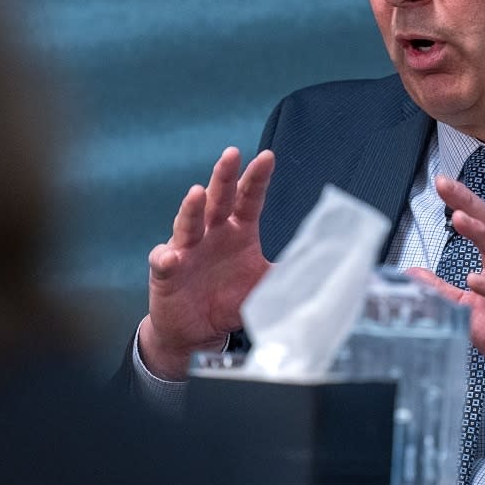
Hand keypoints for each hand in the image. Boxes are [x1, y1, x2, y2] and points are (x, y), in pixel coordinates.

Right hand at [140, 147, 274, 379]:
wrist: (198, 330)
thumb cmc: (229, 300)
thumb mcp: (263, 285)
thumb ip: (286, 273)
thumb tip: (320, 264)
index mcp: (238, 230)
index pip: (249, 199)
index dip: (257, 178)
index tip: (268, 156)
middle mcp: (212, 232)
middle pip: (218, 199)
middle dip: (224, 176)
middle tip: (231, 154)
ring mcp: (187, 249)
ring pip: (188, 223)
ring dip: (191, 208)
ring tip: (197, 194)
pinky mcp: (166, 272)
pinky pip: (164, 262)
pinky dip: (166, 258)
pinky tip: (171, 258)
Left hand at [406, 175, 484, 412]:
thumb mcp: (469, 308)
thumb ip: (443, 289)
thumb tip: (413, 273)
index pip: (484, 224)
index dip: (464, 202)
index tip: (442, 183)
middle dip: (469, 205)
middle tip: (447, 187)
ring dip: (481, 235)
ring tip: (458, 219)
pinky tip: (475, 280)